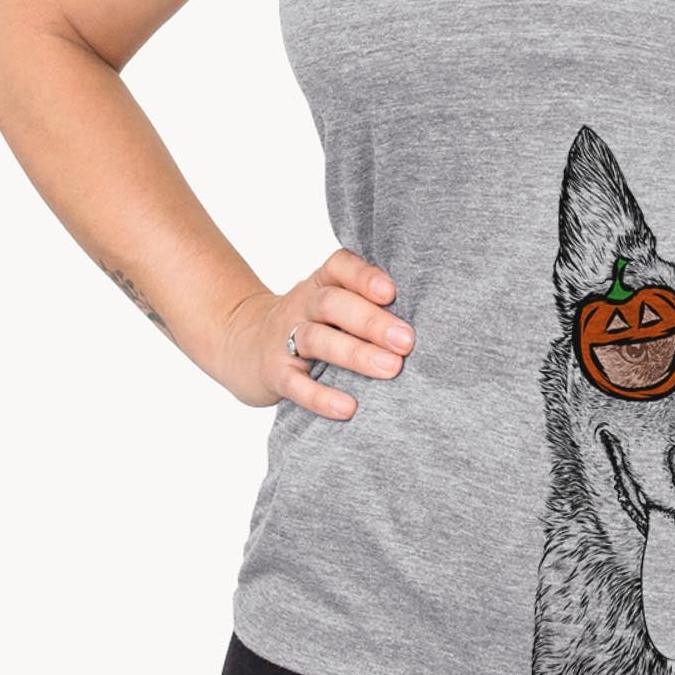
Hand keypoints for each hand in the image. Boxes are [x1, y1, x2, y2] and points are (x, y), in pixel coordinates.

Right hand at [214, 247, 413, 418]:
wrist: (241, 344)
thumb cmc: (310, 323)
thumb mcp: (332, 304)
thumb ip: (369, 304)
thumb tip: (433, 320)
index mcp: (322, 282)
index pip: (339, 266)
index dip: (364, 276)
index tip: (392, 292)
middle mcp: (302, 304)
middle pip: (333, 304)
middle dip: (372, 321)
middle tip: (407, 340)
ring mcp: (283, 338)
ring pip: (317, 340)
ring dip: (356, 354)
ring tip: (391, 369)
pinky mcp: (273, 373)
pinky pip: (295, 384)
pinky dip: (321, 397)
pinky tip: (348, 408)